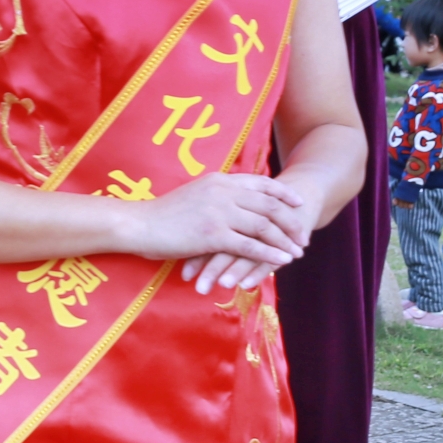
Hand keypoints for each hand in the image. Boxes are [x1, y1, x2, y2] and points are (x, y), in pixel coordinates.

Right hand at [121, 172, 314, 295]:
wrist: (139, 224)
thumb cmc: (162, 213)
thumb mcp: (194, 194)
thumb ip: (216, 194)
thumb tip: (233, 200)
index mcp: (220, 180)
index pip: (261, 184)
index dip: (283, 194)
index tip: (298, 203)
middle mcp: (223, 192)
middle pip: (269, 205)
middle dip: (290, 221)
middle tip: (303, 235)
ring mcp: (219, 213)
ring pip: (264, 226)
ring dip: (284, 240)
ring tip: (297, 251)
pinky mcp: (213, 235)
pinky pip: (250, 246)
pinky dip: (269, 254)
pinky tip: (281, 262)